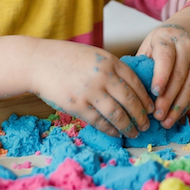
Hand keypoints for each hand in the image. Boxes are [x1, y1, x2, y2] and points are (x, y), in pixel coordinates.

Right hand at [28, 40, 153, 137]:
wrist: (38, 62)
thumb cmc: (66, 58)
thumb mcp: (94, 56)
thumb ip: (111, 69)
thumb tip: (131, 89)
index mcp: (110, 61)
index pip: (136, 83)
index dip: (146, 99)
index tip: (151, 109)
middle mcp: (103, 76)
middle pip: (131, 101)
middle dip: (141, 116)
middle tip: (146, 125)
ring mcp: (90, 92)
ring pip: (118, 115)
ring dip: (128, 126)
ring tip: (134, 132)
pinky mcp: (78, 106)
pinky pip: (100, 122)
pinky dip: (111, 130)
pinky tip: (115, 133)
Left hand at [139, 15, 189, 128]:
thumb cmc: (164, 41)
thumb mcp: (151, 44)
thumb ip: (143, 63)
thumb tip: (129, 88)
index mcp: (167, 37)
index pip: (166, 57)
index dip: (161, 76)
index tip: (154, 93)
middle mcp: (187, 45)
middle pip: (179, 76)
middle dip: (168, 99)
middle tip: (157, 116)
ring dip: (178, 106)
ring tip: (166, 122)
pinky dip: (187, 104)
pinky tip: (176, 115)